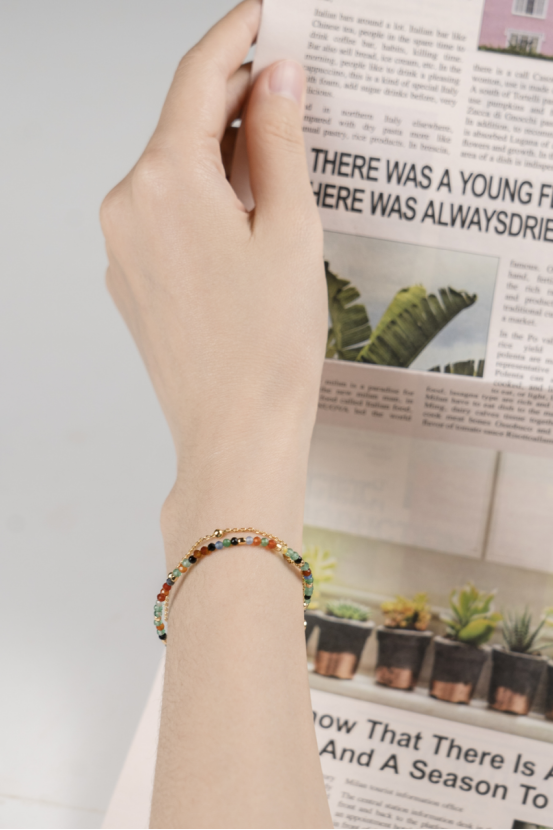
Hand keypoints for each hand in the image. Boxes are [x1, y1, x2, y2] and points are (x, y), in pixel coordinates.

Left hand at [100, 0, 325, 555]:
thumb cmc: (269, 346)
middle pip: (182, 123)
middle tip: (290, 85)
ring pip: (173, 170)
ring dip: (221, 152)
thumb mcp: (291, 228)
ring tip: (279, 157)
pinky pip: (165, 213)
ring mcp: (123, 245)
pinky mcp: (131, 278)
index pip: (197, 78)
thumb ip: (279, 139)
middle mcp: (129, 204)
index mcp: (165, 180)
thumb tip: (278, 77)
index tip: (264, 15)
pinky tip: (244, 214)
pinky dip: (203, 197)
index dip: (235, 38)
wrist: (236, 433)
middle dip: (235, 99)